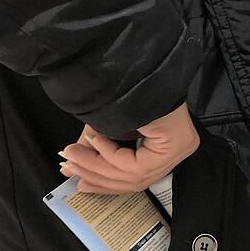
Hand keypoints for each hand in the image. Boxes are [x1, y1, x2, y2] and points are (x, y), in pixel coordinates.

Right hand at [59, 103, 199, 193]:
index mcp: (167, 148)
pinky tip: (95, 140)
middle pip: (135, 181)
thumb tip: (70, 171)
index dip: (105, 184)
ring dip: (97, 167)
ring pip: (134, 176)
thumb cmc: (125, 91)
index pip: (137, 178)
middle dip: (98, 178)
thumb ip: (93, 153)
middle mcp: (178, 150)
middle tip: (69, 169)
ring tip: (72, 155)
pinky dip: (111, 155)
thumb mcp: (106, 128)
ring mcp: (180, 149)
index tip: (78, 183)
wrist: (136, 66)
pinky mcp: (176, 145)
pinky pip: (137, 165)